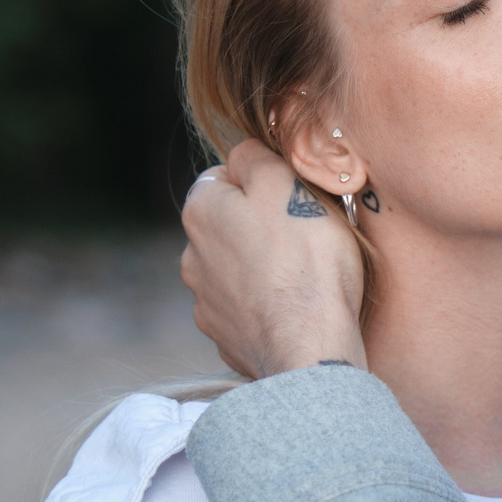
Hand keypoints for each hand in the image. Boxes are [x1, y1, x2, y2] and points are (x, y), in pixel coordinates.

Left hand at [179, 140, 366, 378]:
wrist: (310, 346)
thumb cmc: (305, 259)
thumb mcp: (285, 182)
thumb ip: (256, 156)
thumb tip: (242, 155)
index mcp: (200, 212)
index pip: (225, 176)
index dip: (264, 182)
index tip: (294, 199)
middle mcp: (191, 257)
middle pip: (229, 226)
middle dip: (260, 227)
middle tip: (304, 236)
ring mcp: (206, 304)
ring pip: (236, 270)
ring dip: (261, 269)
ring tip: (303, 277)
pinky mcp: (226, 339)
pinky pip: (247, 312)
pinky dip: (266, 308)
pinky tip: (294, 311)